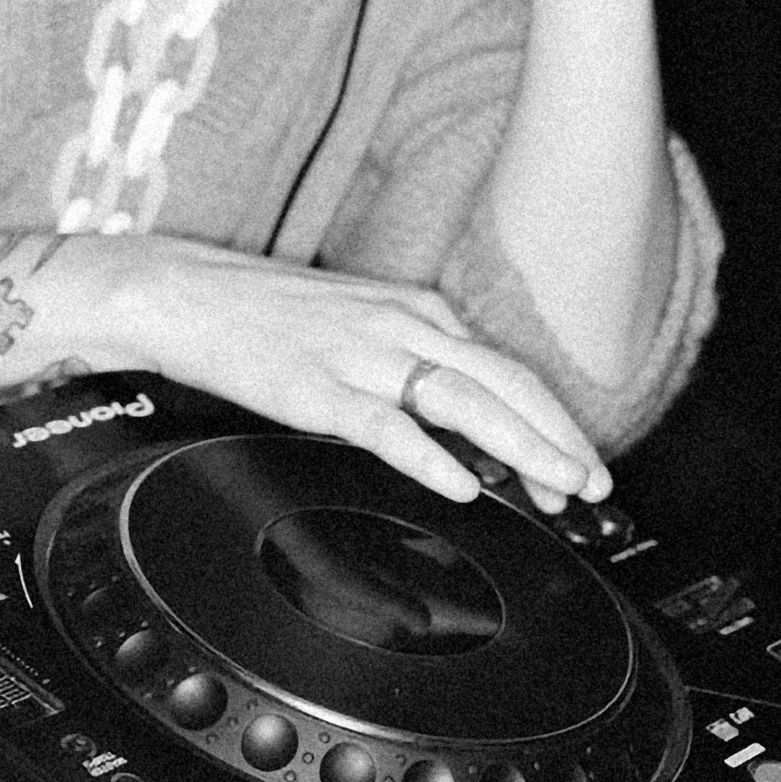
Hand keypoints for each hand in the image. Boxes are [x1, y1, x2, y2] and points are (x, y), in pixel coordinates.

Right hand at [91, 238, 610, 510]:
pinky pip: (383, 424)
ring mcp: (359, 354)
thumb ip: (413, 357)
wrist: (185, 292)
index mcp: (414, 308)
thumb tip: (465, 413)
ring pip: (462, 400)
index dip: (554, 420)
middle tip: (595, 487)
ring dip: (521, 448)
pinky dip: (428, 455)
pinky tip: (459, 483)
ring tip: (558, 489)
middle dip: (558, 438)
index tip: (580, 463)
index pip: (506, 367)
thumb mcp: (358, 320)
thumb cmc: (265, 311)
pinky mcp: (316, 387)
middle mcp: (400, 325)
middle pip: (503, 382)